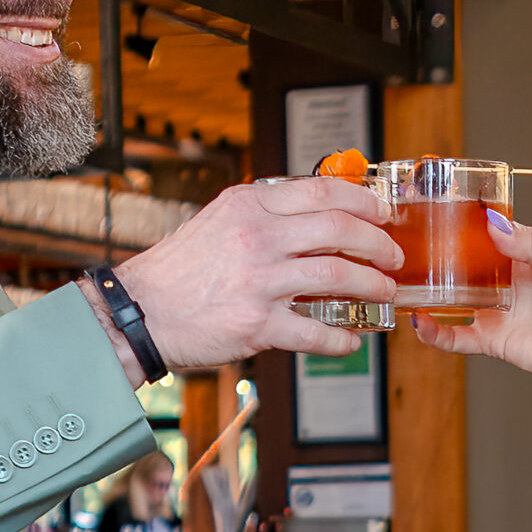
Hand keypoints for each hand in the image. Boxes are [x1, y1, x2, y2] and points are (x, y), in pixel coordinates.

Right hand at [114, 176, 399, 369]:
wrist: (139, 312)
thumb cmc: (181, 269)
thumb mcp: (220, 219)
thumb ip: (266, 212)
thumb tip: (319, 211)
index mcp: (250, 206)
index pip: (323, 191)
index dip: (364, 202)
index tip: (384, 213)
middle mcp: (257, 238)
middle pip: (339, 231)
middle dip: (378, 244)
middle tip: (392, 256)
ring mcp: (259, 282)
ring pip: (337, 278)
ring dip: (371, 287)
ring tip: (384, 293)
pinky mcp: (257, 325)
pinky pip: (316, 331)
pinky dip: (341, 339)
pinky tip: (351, 340)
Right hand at [408, 213, 531, 397]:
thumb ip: (530, 243)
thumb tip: (495, 225)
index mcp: (526, 257)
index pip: (490, 235)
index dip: (468, 225)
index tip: (444, 210)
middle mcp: (507, 283)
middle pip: (466, 265)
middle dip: (441, 256)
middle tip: (416, 243)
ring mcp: (497, 311)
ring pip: (455, 299)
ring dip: (431, 292)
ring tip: (407, 279)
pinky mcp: (493, 339)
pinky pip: (457, 336)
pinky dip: (436, 332)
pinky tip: (421, 322)